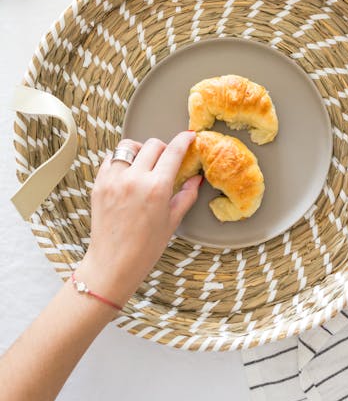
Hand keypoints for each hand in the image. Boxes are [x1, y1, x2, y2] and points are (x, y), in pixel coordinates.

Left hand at [78, 133, 201, 306]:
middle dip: (163, 148)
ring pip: (128, 146)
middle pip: (152, 144)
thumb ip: (186, 195)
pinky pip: (110, 159)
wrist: (112, 264)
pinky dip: (120, 160)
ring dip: (140, 150)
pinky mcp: (99, 184)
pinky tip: (127, 172)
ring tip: (144, 163)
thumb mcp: (172, 221)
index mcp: (156, 188)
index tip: (188, 136)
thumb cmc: (144, 248)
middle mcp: (134, 179)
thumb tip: (196, 178)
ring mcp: (113, 180)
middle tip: (166, 159)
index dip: (183, 140)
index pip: (173, 151)